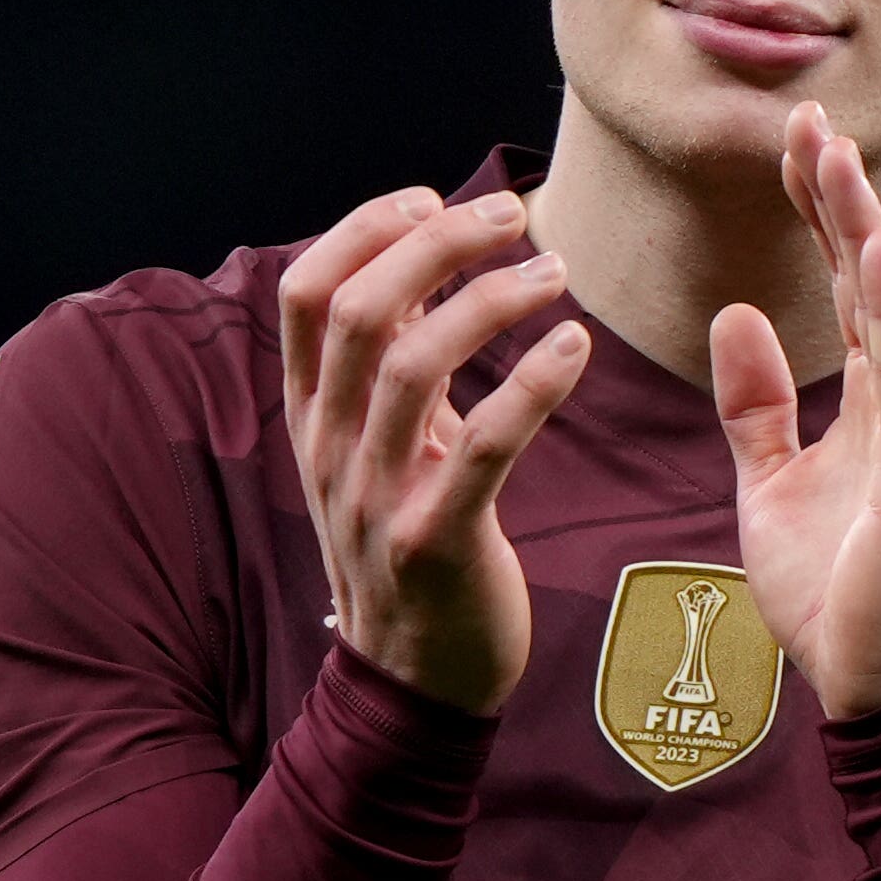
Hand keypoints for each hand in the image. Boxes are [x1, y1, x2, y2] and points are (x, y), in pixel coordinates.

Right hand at [280, 187, 590, 714]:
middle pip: (360, 310)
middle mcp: (330, 448)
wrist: (414, 682)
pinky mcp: (436, 542)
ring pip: (414, 366)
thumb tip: (420, 265)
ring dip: (492, 300)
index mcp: (311, 416)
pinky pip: (484, 447)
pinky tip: (575, 348)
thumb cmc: (412, 545)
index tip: (430, 198)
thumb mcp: (381, 449)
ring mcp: (376, 498)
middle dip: (437, 243)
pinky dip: (533, 386)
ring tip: (557, 272)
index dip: (363, 229)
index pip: (305, 292)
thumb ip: (393, 367)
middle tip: (514, 216)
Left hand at [710, 106, 880, 720]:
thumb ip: (757, 406)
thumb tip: (735, 317)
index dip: (819, 213)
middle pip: (872, 277)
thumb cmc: (839, 599)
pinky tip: (871, 250)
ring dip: (860, 228)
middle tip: (808, 112)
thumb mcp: (772, 486)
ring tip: (832, 154)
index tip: (794, 140)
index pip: (846, 287)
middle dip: (837, 194)